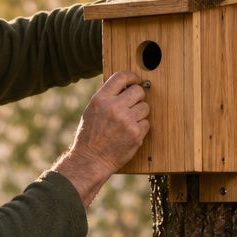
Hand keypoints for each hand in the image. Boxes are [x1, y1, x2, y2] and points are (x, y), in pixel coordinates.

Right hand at [54, 71, 149, 205]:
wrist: (91, 160)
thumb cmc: (89, 136)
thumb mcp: (91, 111)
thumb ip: (107, 97)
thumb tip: (125, 86)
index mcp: (101, 99)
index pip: (121, 77)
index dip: (132, 77)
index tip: (136, 80)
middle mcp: (114, 107)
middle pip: (138, 91)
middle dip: (138, 97)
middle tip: (133, 104)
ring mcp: (126, 121)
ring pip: (145, 107)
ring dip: (140, 113)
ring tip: (129, 121)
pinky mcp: (136, 134)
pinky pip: (146, 123)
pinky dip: (141, 127)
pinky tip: (130, 132)